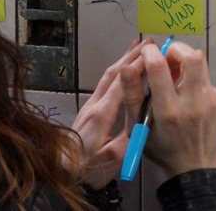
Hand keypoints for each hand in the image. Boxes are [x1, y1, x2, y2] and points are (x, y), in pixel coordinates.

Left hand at [66, 38, 150, 188]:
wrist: (62, 172)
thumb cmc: (90, 168)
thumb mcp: (115, 156)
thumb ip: (129, 133)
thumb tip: (145, 113)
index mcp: (102, 114)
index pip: (121, 83)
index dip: (137, 66)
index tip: (153, 52)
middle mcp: (94, 104)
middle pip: (112, 74)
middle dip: (131, 56)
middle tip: (148, 42)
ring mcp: (89, 105)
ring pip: (106, 76)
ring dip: (122, 60)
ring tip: (135, 47)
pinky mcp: (88, 110)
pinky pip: (103, 83)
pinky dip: (115, 71)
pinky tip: (121, 69)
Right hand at [121, 42, 215, 178]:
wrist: (197, 169)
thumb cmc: (161, 148)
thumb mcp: (138, 127)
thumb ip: (132, 96)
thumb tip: (126, 67)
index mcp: (168, 110)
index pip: (159, 67)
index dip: (150, 52)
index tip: (146, 51)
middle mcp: (193, 102)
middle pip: (191, 57)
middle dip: (175, 49)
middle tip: (165, 57)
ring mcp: (211, 100)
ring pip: (201, 63)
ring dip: (185, 60)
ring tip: (174, 73)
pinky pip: (205, 78)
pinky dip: (192, 78)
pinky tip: (186, 94)